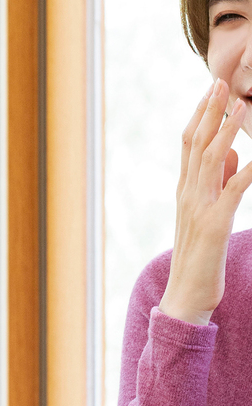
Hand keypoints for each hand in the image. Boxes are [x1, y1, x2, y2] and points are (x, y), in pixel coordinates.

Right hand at [159, 80, 251, 325]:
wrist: (185, 297)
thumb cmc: (199, 259)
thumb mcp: (210, 215)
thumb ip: (220, 183)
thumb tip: (233, 154)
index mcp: (186, 192)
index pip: (189, 145)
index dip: (200, 116)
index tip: (212, 89)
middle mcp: (188, 196)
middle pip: (197, 146)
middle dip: (209, 112)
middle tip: (219, 81)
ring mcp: (199, 209)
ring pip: (211, 160)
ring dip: (226, 130)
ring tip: (238, 104)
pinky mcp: (214, 225)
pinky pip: (234, 189)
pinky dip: (248, 168)